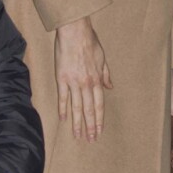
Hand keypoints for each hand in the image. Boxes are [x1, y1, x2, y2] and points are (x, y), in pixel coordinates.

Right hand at [55, 17, 112, 141]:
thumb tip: (110, 87)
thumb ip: (105, 74)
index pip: (100, 104)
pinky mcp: (61, 78)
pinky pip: (63, 97)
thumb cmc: (90, 42)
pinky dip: (63, 109)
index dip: (99, 119)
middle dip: (90, 126)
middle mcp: (86, 84)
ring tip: (78, 136)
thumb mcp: (103, 58)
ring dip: (78, 123)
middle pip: (89, 109)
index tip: (99, 131)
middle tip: (90, 140)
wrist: (75, 32)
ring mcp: (73, 82)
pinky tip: (63, 119)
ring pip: (77, 107)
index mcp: (97, 80)